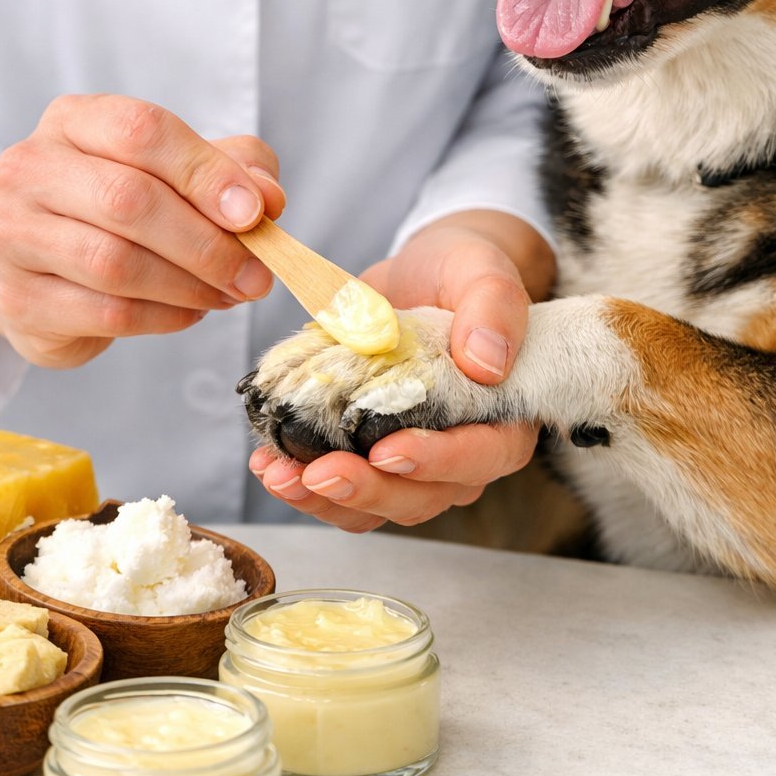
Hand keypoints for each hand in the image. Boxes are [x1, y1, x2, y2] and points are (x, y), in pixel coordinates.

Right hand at [0, 94, 284, 367]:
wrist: (43, 264)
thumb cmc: (123, 206)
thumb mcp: (183, 170)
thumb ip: (235, 170)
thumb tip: (267, 199)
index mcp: (74, 121)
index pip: (141, 131)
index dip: (206, 173)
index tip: (256, 213)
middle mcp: (30, 168)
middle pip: (128, 200)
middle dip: (207, 243)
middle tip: (256, 274)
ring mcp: (12, 234)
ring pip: (115, 263)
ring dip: (190, 285)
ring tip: (228, 293)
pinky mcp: (18, 299)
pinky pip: (106, 313)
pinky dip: (164, 317)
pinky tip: (190, 310)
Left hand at [250, 214, 550, 530]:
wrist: (421, 275)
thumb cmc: (461, 273)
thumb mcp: (481, 270)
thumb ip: (495, 304)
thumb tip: (486, 361)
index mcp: (504, 415)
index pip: (482, 455)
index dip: (437, 462)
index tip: (387, 453)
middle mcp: (464, 453)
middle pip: (424, 496)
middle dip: (368, 490)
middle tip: (318, 474)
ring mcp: (416, 464)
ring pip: (379, 505)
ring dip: (326, 500)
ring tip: (280, 474)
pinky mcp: (373, 459)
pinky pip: (344, 492)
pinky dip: (306, 487)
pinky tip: (271, 466)